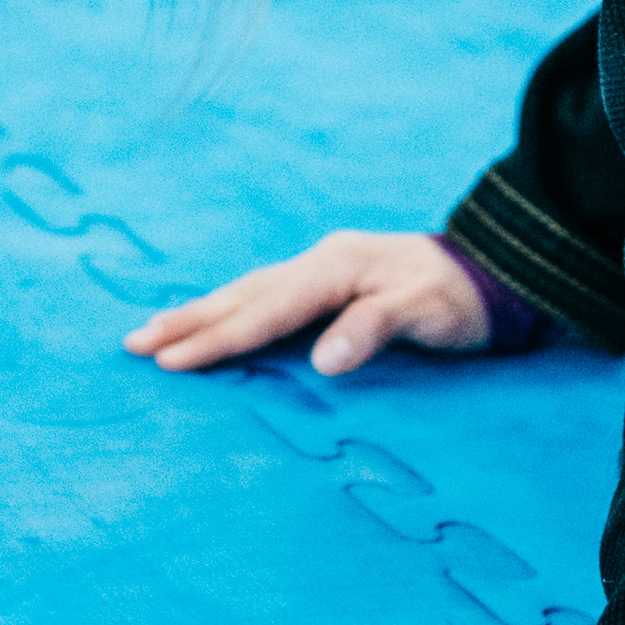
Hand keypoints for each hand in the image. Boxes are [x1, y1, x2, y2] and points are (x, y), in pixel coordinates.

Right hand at [127, 226, 494, 376]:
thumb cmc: (462, 298)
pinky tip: (212, 319)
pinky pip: (264, 297)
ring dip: (199, 313)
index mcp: (336, 268)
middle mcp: (320, 263)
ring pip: (247, 292)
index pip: (266, 310)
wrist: (493, 270)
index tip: (171, 359)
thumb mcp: (429, 313)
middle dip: (187, 321)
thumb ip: (375, 329)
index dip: (218, 337)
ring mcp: (321, 268)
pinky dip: (229, 309)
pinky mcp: (328, 282)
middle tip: (131, 343)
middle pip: (242, 296)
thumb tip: (324, 362)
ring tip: (152, 332)